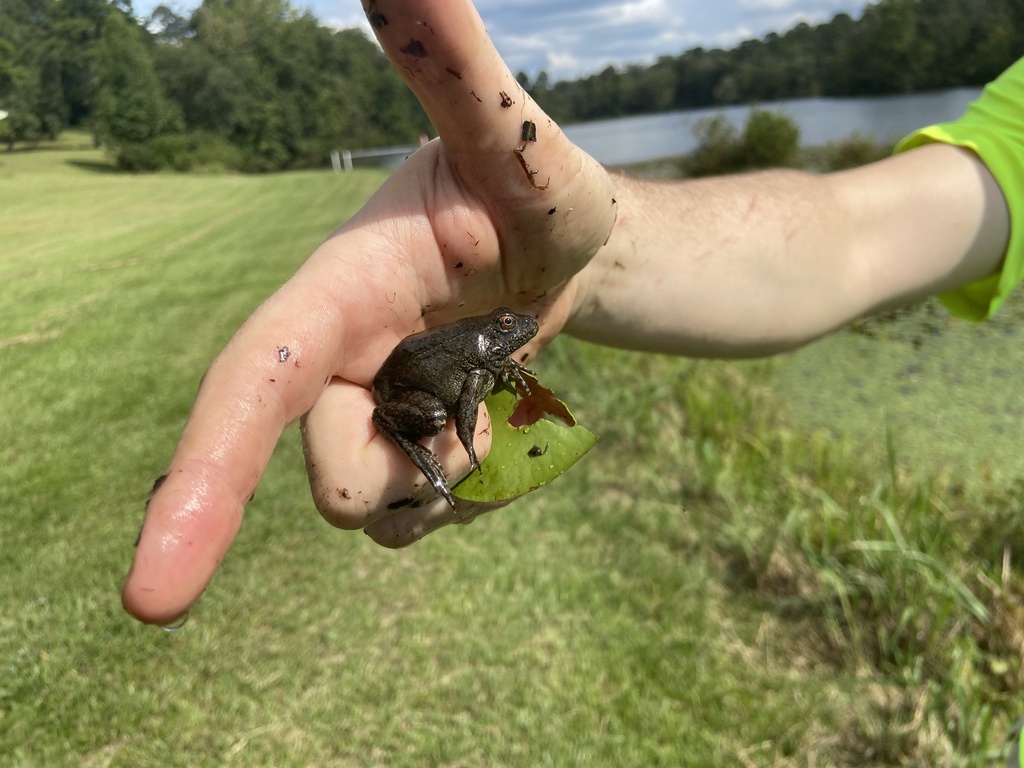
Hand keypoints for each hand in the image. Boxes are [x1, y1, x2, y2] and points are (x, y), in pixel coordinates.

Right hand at [122, 0, 617, 623]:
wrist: (571, 245)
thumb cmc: (537, 186)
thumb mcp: (504, 133)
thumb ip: (447, 61)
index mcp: (333, 292)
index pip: (249, 385)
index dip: (202, 482)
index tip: (154, 598)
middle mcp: (329, 359)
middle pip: (331, 472)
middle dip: (411, 455)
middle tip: (482, 372)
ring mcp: (364, 413)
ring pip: (378, 509)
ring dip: (451, 470)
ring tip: (495, 387)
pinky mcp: (401, 452)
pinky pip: (421, 519)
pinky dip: (471, 492)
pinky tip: (499, 425)